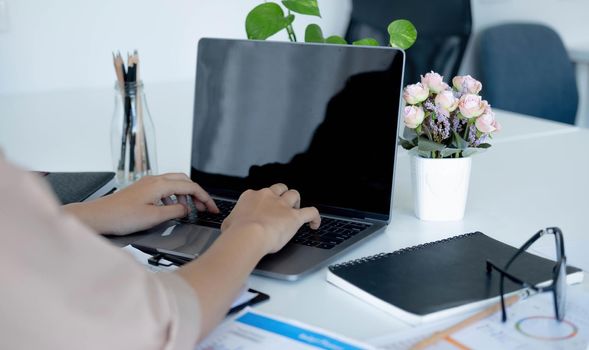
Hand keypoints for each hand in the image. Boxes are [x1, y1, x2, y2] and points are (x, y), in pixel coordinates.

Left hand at [65, 173, 218, 234]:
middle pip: (184, 180)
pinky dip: (173, 196)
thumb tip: (186, 209)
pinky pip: (164, 188)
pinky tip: (171, 209)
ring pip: (174, 183)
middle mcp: (154, 180)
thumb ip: (174, 212)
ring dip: (185, 195)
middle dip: (197, 193)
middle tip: (204, 207)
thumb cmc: (120, 217)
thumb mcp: (153, 217)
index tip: (212, 208)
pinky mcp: (142, 190)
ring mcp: (147, 184)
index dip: (204, 198)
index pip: (190, 186)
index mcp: (160, 185)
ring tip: (189, 210)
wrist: (98, 217)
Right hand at [221, 183, 320, 253]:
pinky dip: (315, 217)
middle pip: (280, 188)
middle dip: (282, 195)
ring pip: (294, 194)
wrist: (248, 235)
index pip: (259, 194)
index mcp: (251, 196)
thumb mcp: (227, 224)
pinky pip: (311, 212)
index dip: (263, 202)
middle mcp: (268, 197)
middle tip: (282, 206)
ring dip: (296, 202)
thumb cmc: (237, 232)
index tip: (263, 210)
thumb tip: (228, 227)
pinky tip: (315, 224)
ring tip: (296, 210)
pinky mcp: (295, 217)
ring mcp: (282, 205)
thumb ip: (231, 222)